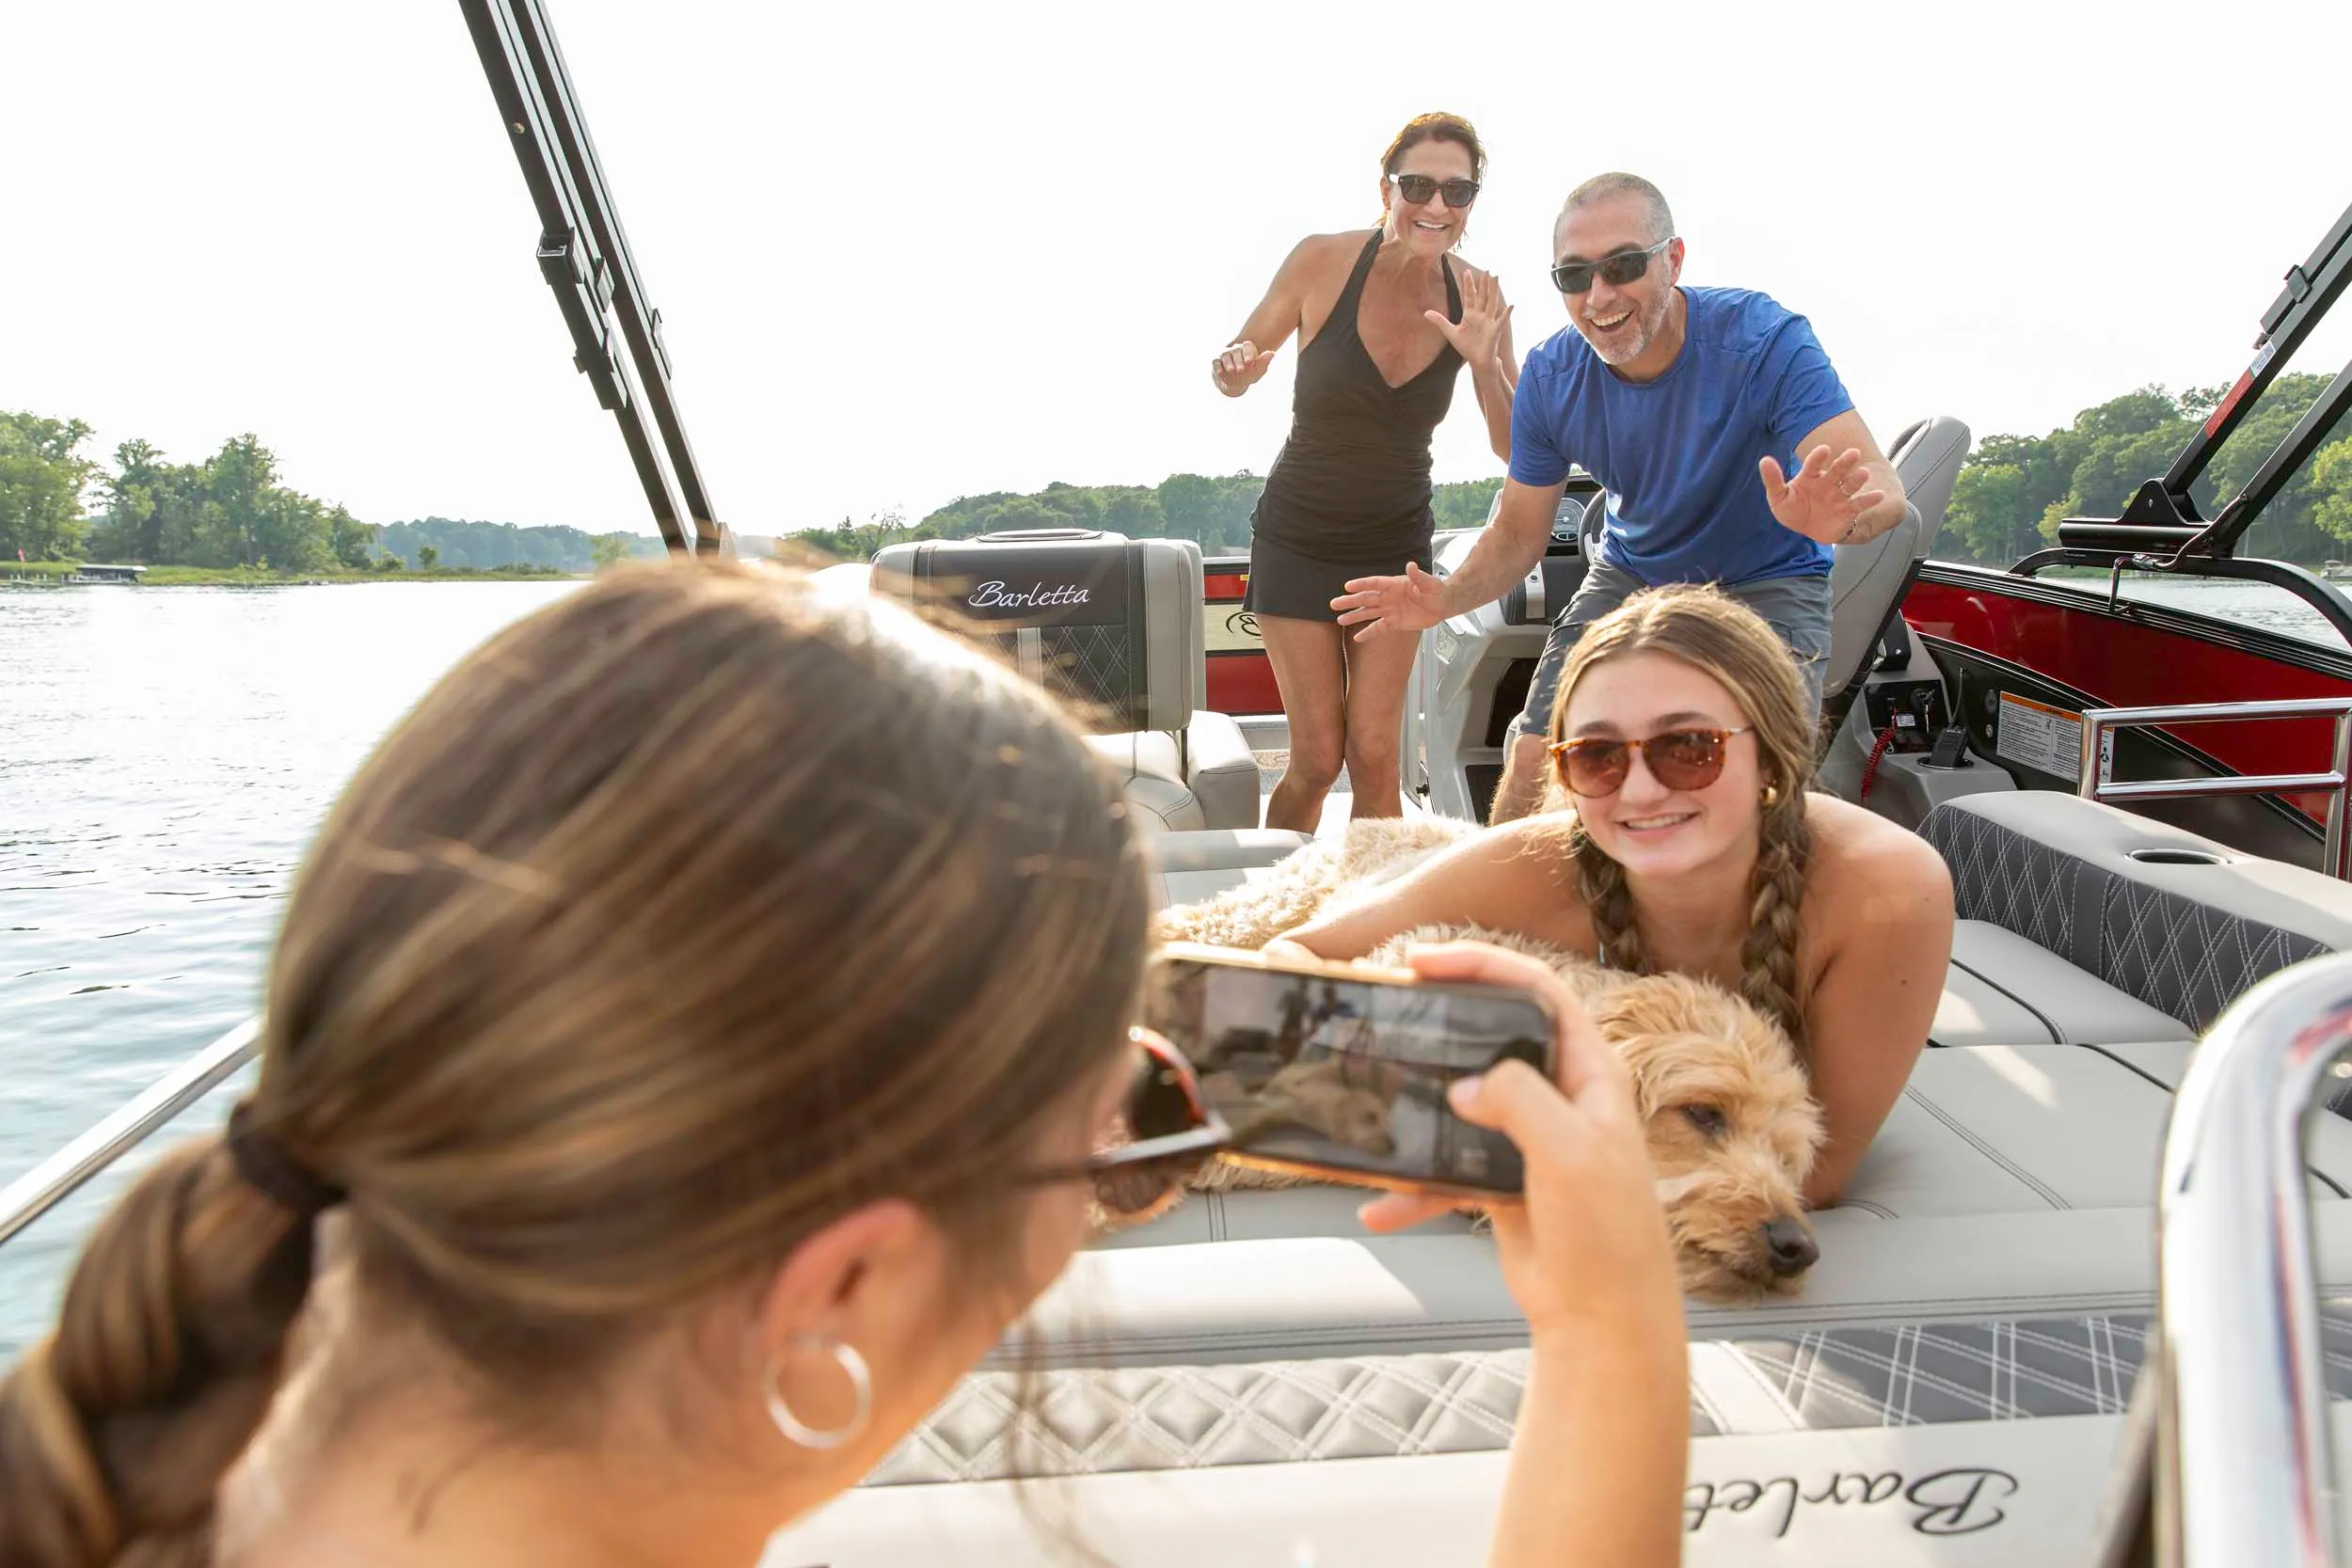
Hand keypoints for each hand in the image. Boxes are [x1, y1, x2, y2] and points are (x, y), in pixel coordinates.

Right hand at [1211, 340, 1276, 395]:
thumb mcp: (1259, 369)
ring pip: (1225, 355)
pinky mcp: (1216, 362)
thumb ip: (1264, 361)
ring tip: (1232, 370)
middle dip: (1238, 360)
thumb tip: (1272, 353)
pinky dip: (1217, 366)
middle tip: (1241, 369)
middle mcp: (1235, 350)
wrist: (1236, 383)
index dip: (1248, 353)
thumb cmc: (1250, 373)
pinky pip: (1215, 362)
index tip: (1250, 361)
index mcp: (1246, 349)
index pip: (1247, 346)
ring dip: (1228, 362)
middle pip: (1236, 350)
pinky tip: (1220, 372)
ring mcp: (1225, 355)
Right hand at [1330, 561, 1447, 640]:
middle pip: (1366, 598)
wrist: (1442, 605)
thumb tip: (1410, 566)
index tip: (1348, 586)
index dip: (1361, 585)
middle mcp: (1388, 597)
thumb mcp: (1430, 583)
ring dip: (1354, 616)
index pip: (1375, 584)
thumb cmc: (1436, 591)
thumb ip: (1418, 576)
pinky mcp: (1394, 623)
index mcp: (1394, 585)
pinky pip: (1378, 628)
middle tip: (1334, 603)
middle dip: (1350, 601)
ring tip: (1340, 620)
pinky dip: (1368, 633)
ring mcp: (1389, 610)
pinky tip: (1357, 638)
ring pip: (1368, 613)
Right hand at [1357, 942, 1679, 1337]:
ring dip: (1417, 1106)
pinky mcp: (1503, 1181)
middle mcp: (1559, 1098)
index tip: (1426, 961)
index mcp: (1589, 1074)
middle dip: (1442, 1023)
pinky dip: (1413, 1189)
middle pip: (1493, 1037)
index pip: (1538, 993)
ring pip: (1461, 1101)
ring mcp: (1528, 1139)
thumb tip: (1465, 1087)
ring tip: (1372, 1096)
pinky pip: (1446, 1169)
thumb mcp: (1570, 1151)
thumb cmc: (1609, 1236)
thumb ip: (1519, 1100)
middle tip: (1391, 1008)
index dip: (1485, 965)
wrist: (1604, 1320)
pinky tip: (1380, 1206)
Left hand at [1425, 269, 1512, 369]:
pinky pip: (1501, 321)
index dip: (1468, 284)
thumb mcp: (1451, 332)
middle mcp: (1481, 316)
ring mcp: (1489, 322)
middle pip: (1483, 296)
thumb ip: (1440, 321)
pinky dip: (1506, 314)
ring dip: (1494, 291)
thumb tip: (1425, 313)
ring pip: (1492, 303)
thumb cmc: (1467, 347)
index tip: (1466, 272)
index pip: (1470, 296)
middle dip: (1484, 283)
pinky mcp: (1494, 331)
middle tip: (1487, 270)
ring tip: (1497, 279)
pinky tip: (1511, 306)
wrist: (1477, 361)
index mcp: (1470, 315)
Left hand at [1759, 443, 1885, 545]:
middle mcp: (1828, 483)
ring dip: (1858, 479)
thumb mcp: (1779, 497)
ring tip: (1863, 474)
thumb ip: (1773, 480)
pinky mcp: (1848, 510)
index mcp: (1810, 477)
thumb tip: (1764, 460)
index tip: (1824, 450)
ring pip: (1850, 485)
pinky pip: (1860, 504)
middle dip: (1845, 462)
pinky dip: (1870, 500)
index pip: (1814, 465)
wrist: (1808, 529)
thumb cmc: (1793, 508)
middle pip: (1838, 470)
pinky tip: (1878, 495)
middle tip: (1853, 453)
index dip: (1818, 457)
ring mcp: (1839, 495)